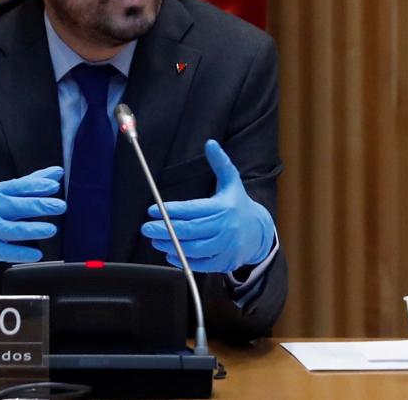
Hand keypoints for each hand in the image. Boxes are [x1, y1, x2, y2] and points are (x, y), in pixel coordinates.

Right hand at [0, 166, 66, 273]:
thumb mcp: (5, 193)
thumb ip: (32, 183)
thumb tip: (57, 172)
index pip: (19, 187)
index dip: (37, 185)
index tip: (54, 186)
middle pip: (18, 207)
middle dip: (40, 206)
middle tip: (60, 206)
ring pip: (13, 230)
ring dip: (33, 230)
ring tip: (51, 229)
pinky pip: (8, 252)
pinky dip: (23, 253)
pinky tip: (37, 253)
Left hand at [140, 140, 274, 272]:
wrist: (260, 233)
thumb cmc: (238, 205)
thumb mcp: (232, 182)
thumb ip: (220, 163)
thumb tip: (210, 143)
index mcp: (223, 207)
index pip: (192, 209)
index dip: (171, 210)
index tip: (151, 210)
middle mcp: (225, 228)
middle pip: (189, 231)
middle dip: (164, 229)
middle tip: (146, 228)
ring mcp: (225, 247)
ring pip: (193, 249)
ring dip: (170, 245)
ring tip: (155, 240)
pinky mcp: (224, 261)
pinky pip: (200, 264)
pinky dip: (183, 260)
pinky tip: (169, 253)